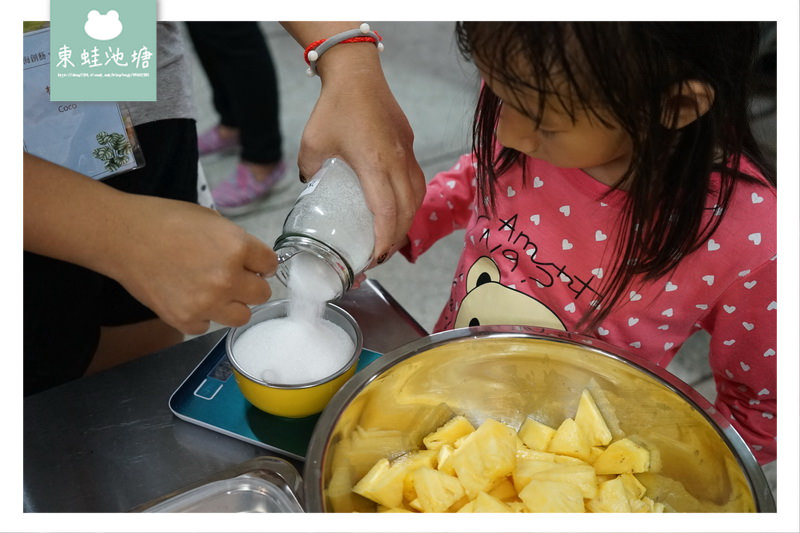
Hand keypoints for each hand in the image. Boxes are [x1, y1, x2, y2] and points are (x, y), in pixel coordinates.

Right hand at [108, 196, 276, 333]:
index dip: (261, 263)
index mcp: (237, 248)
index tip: (253, 265)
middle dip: (250, 285)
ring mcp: (206, 303)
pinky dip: (202, 315)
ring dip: (232, 305)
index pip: (270, 264)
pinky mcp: (185, 320)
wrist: (123, 236)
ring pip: (241, 316)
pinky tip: (188, 297)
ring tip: (212, 291)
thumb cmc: (164, 221)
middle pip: (262, 294)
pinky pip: (208, 326)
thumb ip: (238, 243)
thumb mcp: (212, 220)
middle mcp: (227, 278)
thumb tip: (254, 262)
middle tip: (233, 278)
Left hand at [285, 24, 425, 265]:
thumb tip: (313, 190)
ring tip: (390, 237)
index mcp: (373, 163)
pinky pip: (417, 182)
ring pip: (416, 197)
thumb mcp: (311, 145)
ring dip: (406, 221)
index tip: (374, 257)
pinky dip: (410, 202)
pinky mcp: (409, 146)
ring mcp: (407, 153)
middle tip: (379, 255)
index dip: (383, 239)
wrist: (358, 73)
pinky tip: (398, 209)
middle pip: (406, 211)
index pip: (387, 211)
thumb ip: (311, 172)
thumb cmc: (334, 107)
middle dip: (395, 238)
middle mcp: (396, 162)